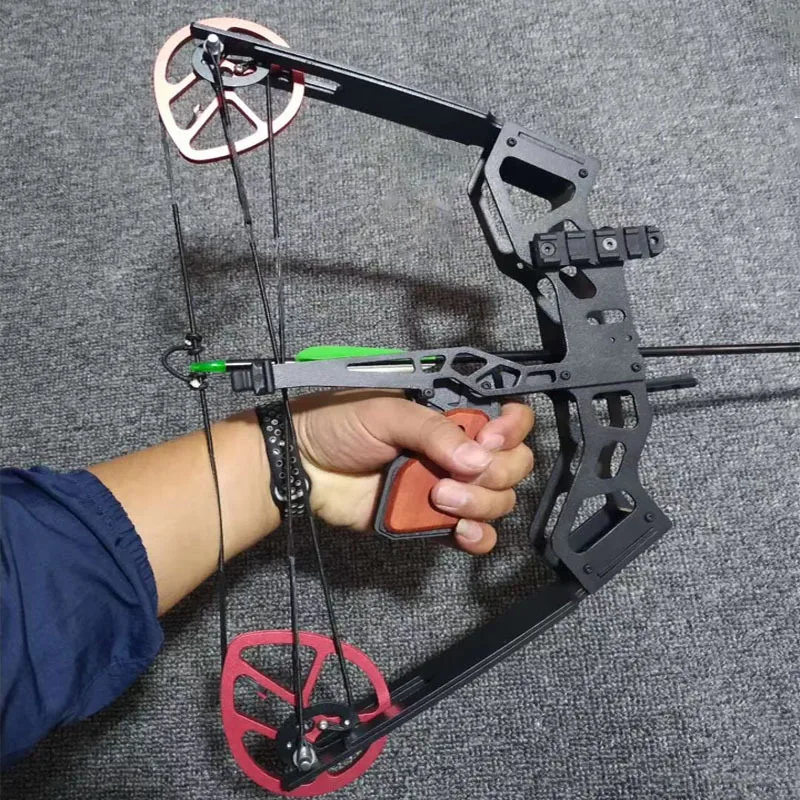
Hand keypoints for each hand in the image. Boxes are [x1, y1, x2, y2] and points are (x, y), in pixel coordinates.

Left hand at [291, 391, 534, 553]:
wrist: (303, 467)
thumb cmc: (339, 425)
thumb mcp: (388, 412)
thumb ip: (435, 432)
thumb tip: (479, 460)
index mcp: (452, 416)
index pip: (509, 420)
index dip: (512, 431)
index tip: (489, 440)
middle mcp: (459, 451)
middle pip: (513, 464)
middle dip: (496, 472)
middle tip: (453, 474)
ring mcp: (449, 487)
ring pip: (499, 501)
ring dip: (480, 503)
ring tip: (439, 498)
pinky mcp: (434, 522)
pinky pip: (476, 535)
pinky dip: (478, 536)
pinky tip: (460, 531)